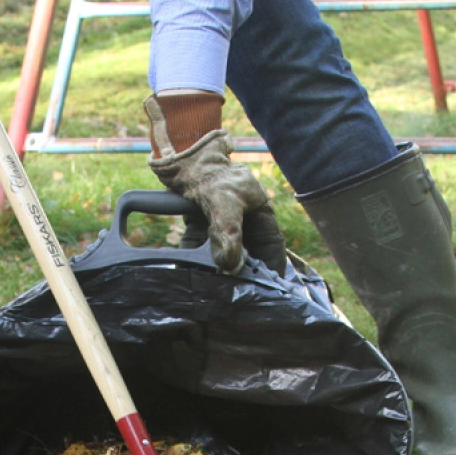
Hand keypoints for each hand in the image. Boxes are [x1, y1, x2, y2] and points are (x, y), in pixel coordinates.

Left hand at [144, 94, 284, 275]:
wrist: (182, 159)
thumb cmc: (212, 175)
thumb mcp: (225, 203)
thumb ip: (228, 233)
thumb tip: (229, 266)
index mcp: (260, 215)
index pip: (272, 247)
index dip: (272, 268)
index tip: (267, 289)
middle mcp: (243, 223)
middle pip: (248, 255)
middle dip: (242, 275)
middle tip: (235, 296)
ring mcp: (222, 226)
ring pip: (223, 255)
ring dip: (217, 272)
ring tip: (213, 292)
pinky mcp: (201, 229)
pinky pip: (199, 250)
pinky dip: (194, 262)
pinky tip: (188, 276)